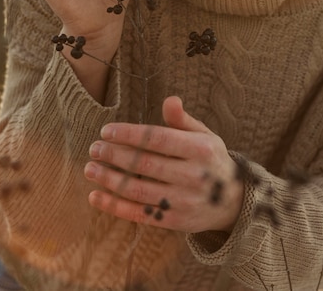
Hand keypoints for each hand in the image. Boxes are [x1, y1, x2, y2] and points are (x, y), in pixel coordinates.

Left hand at [84, 96, 243, 232]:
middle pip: (145, 163)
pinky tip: (96, 196)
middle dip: (115, 155)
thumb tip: (170, 100)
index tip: (107, 130)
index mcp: (200, 149)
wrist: (232, 200)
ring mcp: (183, 201)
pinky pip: (139, 214)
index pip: (158, 139)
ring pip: (138, 189)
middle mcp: (193, 176)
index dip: (129, 134)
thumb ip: (183, 120)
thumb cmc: (210, 160)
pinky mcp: (174, 222)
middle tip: (94, 148)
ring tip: (90, 169)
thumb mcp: (204, 135)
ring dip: (109, 179)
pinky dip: (114, 206)